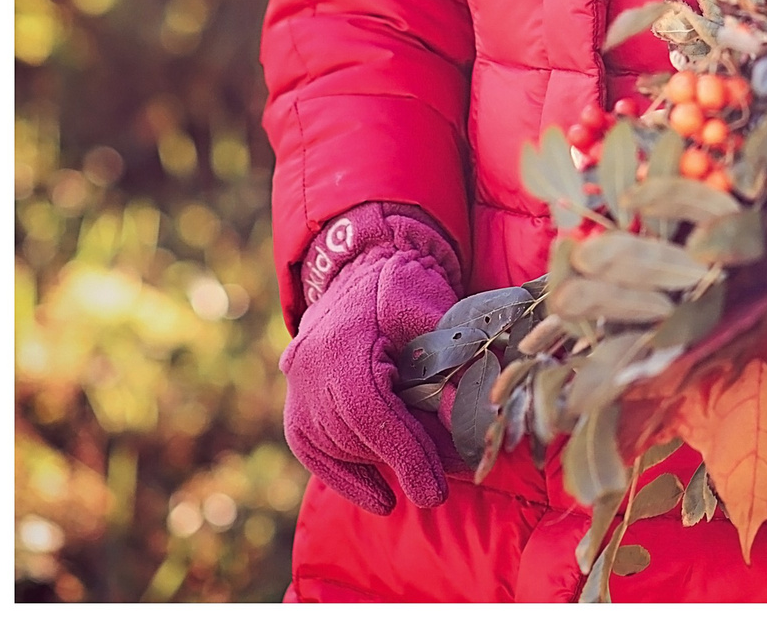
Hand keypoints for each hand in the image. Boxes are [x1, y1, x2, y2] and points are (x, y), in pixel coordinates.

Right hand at [280, 203, 461, 514]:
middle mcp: (308, 366)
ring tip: (425, 477)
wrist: (363, 269)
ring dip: (379, 467)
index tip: (434, 488)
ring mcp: (296, 387)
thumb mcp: (436, 313)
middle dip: (400, 463)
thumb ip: (452, 363)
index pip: (369, 408)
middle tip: (439, 488)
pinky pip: (315, 452)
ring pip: (336, 445)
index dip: (401, 451)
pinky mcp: (295, 405)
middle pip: (353, 432)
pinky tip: (380, 498)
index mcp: (343, 338)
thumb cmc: (406, 285)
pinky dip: (346, 477)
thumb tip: (471, 420)